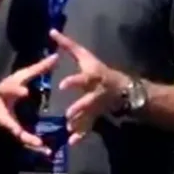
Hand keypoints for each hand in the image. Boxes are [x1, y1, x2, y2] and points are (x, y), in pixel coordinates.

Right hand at [0, 53, 58, 154]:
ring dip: (31, 142)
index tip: (25, 91)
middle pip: (11, 122)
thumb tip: (56, 57)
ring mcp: (9, 124)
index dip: (16, 91)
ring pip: (20, 136)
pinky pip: (25, 139)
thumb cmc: (8, 87)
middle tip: (32, 135)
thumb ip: (39, 68)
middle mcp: (5, 110)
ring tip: (45, 149)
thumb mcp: (21, 76)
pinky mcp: (14, 131)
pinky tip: (47, 151)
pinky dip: (34, 145)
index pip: (9, 91)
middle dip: (21, 130)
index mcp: (4, 92)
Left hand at [52, 30, 128, 144]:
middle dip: (80, 108)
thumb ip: (67, 45)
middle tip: (68, 114)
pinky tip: (72, 142)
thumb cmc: (98, 69)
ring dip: (79, 123)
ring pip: (89, 116)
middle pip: (88, 101)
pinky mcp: (97, 116)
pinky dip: (81, 135)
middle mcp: (96, 92)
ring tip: (68, 129)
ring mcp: (97, 106)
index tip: (61, 86)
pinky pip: (89, 127)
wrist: (121, 88)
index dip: (73, 82)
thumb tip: (51, 31)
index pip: (83, 78)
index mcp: (92, 77)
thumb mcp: (85, 56)